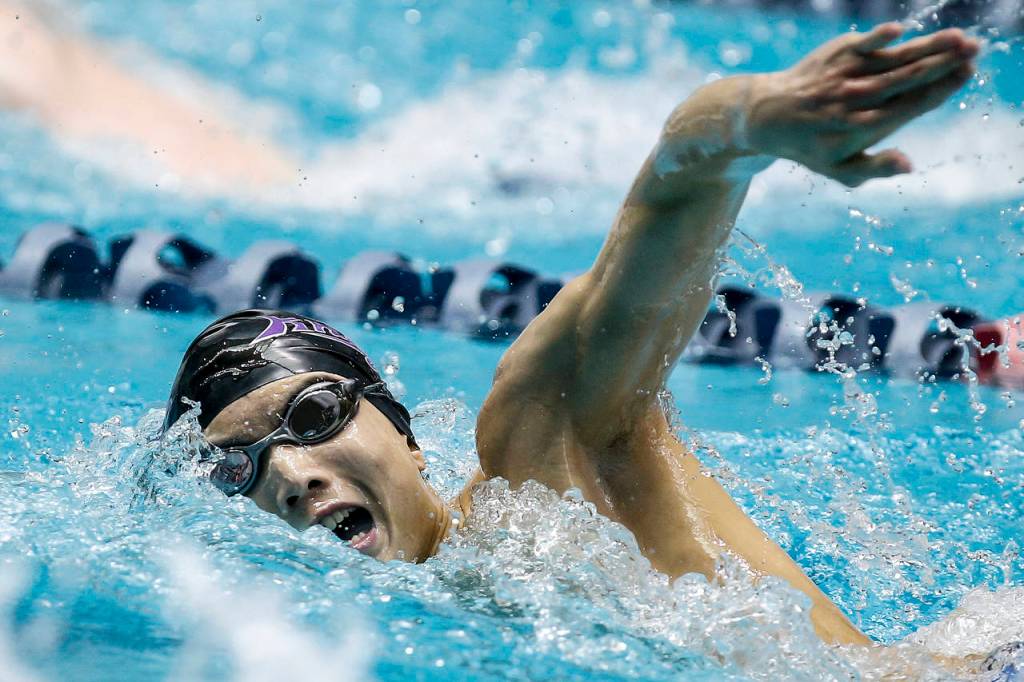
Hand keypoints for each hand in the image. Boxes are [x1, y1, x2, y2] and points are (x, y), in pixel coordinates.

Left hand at [745, 23, 979, 186]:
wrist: (768, 117)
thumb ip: (875, 168)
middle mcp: (852, 100)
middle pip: (904, 79)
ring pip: (890, 59)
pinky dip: (875, 39)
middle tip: (974, 50)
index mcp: (860, 129)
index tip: (965, 75)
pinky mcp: (834, 54)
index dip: (938, 90)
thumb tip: (909, 165)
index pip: (908, 106)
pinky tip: (898, 31)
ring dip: (925, 47)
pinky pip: (858, 44)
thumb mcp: (840, 169)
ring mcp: (843, 75)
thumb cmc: (812, 146)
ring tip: (958, 38)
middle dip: (941, 63)